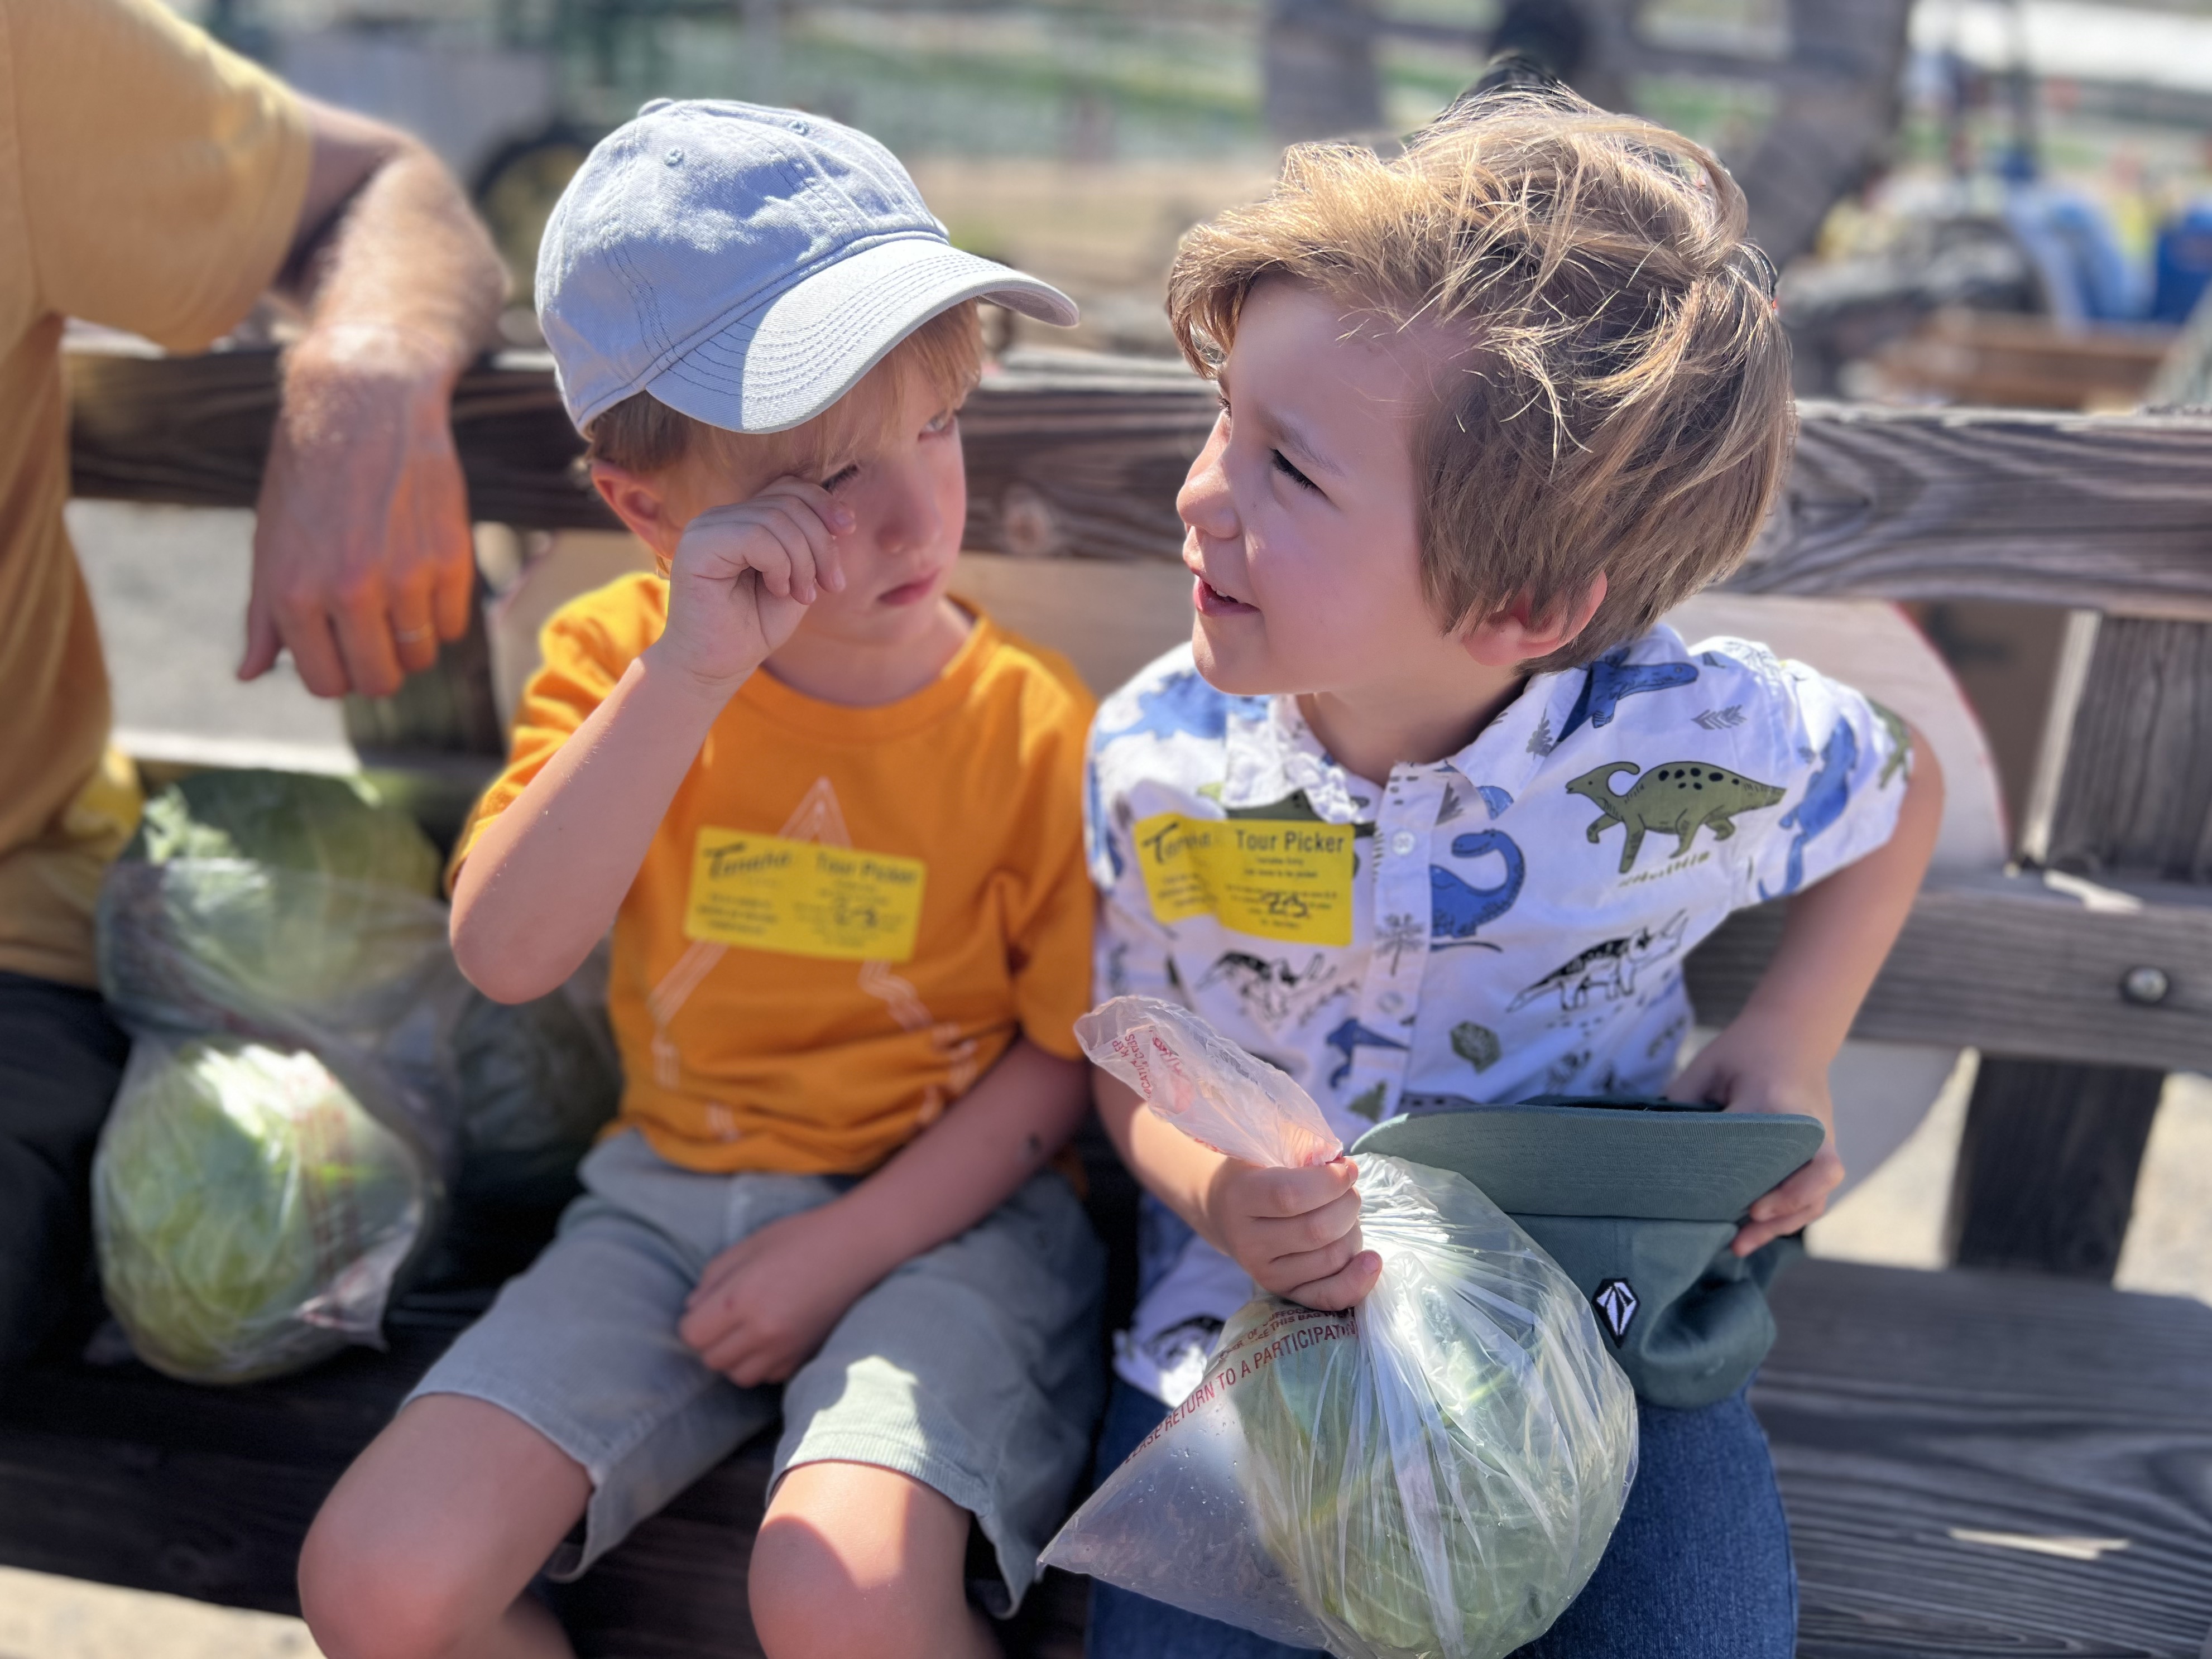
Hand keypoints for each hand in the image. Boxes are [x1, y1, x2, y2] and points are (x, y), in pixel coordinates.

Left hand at [241, 324, 476, 698]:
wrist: (362, 404)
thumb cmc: (307, 474)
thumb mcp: (270, 544)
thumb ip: (263, 616)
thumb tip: (250, 674)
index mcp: (294, 594)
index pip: (327, 683)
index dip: (337, 673)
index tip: (342, 650)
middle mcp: (348, 591)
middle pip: (380, 680)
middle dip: (378, 666)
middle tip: (376, 634)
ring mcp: (405, 576)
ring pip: (421, 655)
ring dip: (411, 638)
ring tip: (399, 597)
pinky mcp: (450, 558)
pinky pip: (454, 625)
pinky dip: (441, 613)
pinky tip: (424, 576)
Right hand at [648, 480, 853, 693]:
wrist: (717, 666)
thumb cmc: (754, 626)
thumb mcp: (797, 577)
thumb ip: (811, 543)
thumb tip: (841, 516)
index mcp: (743, 518)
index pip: (790, 487)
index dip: (824, 504)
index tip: (848, 531)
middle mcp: (721, 517)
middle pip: (788, 502)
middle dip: (822, 544)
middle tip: (830, 585)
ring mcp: (706, 529)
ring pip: (776, 519)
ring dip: (803, 561)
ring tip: (802, 595)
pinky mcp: (696, 546)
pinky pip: (756, 537)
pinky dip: (780, 565)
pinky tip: (778, 590)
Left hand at [679, 1203, 882, 1386]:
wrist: (856, 1246)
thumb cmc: (800, 1238)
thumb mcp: (747, 1247)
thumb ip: (711, 1278)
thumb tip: (692, 1309)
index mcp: (741, 1298)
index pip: (692, 1335)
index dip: (694, 1323)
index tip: (706, 1309)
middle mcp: (762, 1330)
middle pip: (713, 1360)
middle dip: (711, 1342)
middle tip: (726, 1319)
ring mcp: (786, 1348)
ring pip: (738, 1376)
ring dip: (735, 1358)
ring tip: (747, 1331)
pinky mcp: (806, 1356)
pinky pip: (769, 1375)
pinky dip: (763, 1362)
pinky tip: (772, 1337)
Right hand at [1202, 1155, 1380, 1309]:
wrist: (1225, 1212)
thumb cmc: (1255, 1171)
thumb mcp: (1268, 1147)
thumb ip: (1302, 1147)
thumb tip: (1340, 1164)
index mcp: (1240, 1197)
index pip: (1290, 1196)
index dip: (1330, 1182)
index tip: (1348, 1168)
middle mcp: (1248, 1242)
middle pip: (1317, 1230)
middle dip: (1349, 1204)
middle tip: (1349, 1189)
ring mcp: (1265, 1273)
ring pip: (1331, 1258)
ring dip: (1353, 1231)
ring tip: (1344, 1214)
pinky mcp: (1284, 1291)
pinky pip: (1329, 1296)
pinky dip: (1357, 1281)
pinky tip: (1371, 1260)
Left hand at [1669, 1021, 1842, 1255]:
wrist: (1793, 1036)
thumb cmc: (1743, 1052)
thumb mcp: (1706, 1067)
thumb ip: (1682, 1103)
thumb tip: (1652, 1148)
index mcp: (1775, 1101)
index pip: (1760, 1143)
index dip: (1744, 1173)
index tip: (1733, 1199)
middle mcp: (1808, 1127)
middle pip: (1808, 1178)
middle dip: (1779, 1209)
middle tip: (1742, 1226)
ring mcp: (1822, 1142)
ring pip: (1817, 1195)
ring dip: (1784, 1223)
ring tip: (1741, 1244)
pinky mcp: (1824, 1153)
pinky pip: (1816, 1194)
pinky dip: (1792, 1216)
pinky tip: (1758, 1230)